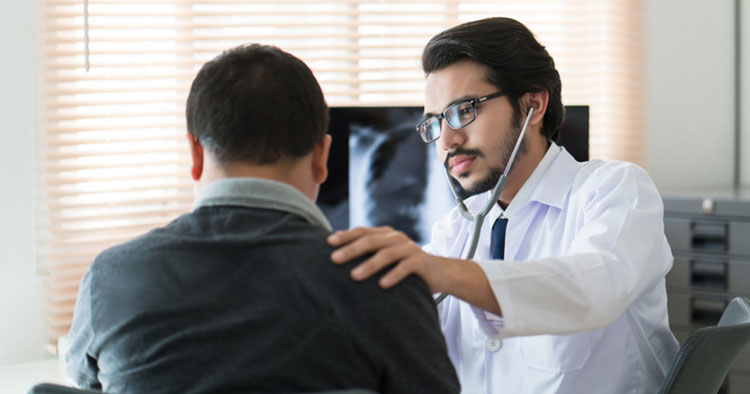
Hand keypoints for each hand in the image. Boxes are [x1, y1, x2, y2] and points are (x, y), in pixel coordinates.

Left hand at [327, 226, 452, 292]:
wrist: (439, 273)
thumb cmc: (403, 267)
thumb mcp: (385, 258)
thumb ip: (367, 255)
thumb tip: (335, 257)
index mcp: (385, 234)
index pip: (362, 232)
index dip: (345, 236)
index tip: (328, 243)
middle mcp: (396, 238)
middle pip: (371, 241)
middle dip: (351, 250)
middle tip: (334, 259)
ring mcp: (410, 248)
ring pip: (386, 254)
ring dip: (369, 265)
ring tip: (353, 276)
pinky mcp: (421, 262)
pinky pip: (406, 267)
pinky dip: (393, 275)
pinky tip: (382, 284)